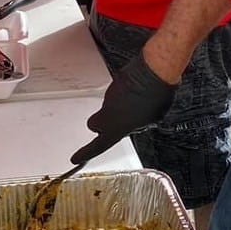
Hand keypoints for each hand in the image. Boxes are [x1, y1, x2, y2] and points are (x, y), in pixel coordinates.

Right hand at [70, 51, 178, 166]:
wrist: (154, 70)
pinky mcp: (114, 83)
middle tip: (117, 123)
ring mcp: (109, 96)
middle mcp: (107, 112)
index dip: (85, 154)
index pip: (97, 145)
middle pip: (95, 124)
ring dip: (122, 107)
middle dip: (104, 125)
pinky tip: (141, 92)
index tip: (75, 159)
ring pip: (110, 106)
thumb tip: (137, 121)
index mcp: (115, 127)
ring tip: (141, 103)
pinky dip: (127, 94)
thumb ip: (139, 124)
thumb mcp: (152, 120)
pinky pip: (118, 93)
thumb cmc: (155, 96)